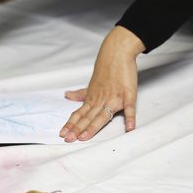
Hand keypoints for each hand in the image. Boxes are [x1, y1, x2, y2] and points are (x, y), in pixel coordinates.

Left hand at [59, 26, 144, 141]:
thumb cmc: (106, 69)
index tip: (62, 134)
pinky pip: (130, 108)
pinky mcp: (128, 95)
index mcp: (92, 98)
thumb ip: (81, 93)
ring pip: (102, 115)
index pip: (79, 114)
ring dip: (93, 127)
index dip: (71, 124)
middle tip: (68, 139)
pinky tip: (129, 128)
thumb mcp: (91, 84)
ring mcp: (115, 98)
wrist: (117, 53)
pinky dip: (130, 117)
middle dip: (77, 129)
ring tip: (86, 138)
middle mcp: (101, 100)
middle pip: (87, 117)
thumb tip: (67, 96)